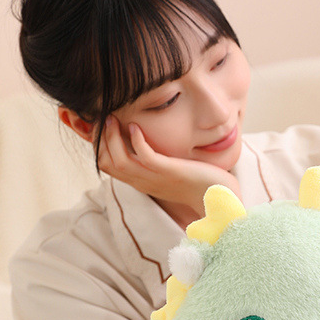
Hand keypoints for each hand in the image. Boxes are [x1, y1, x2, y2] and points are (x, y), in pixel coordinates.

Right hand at [97, 116, 240, 217]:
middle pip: (107, 163)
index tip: (101, 127)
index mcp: (142, 181)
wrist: (221, 199)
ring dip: (112, 138)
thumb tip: (148, 143)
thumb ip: (157, 162)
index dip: (99, 146)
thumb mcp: (171, 172)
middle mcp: (145, 182)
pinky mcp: (170, 171)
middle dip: (100, 140)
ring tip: (112, 119)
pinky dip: (136, 141)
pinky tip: (136, 127)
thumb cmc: (199, 183)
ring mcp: (156, 178)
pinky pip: (144, 157)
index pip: (107, 166)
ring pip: (118, 161)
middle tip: (102, 119)